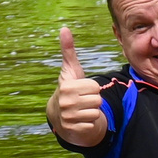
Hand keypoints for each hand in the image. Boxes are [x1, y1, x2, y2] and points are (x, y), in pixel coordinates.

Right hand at [50, 26, 106, 143]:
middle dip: (93, 99)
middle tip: (82, 100)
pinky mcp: (73, 130)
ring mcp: (68, 118)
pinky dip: (90, 123)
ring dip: (92, 111)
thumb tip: (64, 28)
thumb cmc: (69, 88)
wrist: (60, 115)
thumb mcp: (70, 70)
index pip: (95, 87)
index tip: (82, 89)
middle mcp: (66, 103)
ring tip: (81, 109)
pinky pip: (93, 124)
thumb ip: (68, 50)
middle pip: (98, 100)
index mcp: (67, 87)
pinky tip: (81, 120)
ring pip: (97, 112)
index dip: (92, 88)